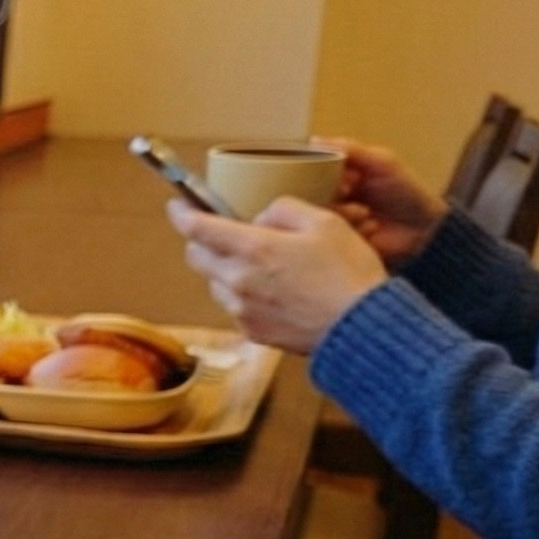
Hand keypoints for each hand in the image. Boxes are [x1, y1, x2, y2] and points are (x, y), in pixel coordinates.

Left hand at [167, 197, 388, 353]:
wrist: (361, 328)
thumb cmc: (347, 272)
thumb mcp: (324, 222)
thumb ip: (284, 210)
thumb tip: (261, 218)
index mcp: (253, 249)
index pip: (198, 228)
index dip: (182, 214)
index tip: (177, 206)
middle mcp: (238, 281)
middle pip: (196, 257)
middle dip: (201, 241)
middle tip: (219, 233)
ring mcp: (241, 310)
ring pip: (214, 283)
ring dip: (224, 270)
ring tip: (257, 265)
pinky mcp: (252, 332)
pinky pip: (234, 307)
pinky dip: (242, 295)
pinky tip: (272, 291)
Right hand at [315, 136, 444, 267]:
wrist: (425, 228)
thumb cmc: (407, 191)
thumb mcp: (382, 162)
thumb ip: (351, 149)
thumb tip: (313, 139)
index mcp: (339, 176)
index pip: (312, 172)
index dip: (320, 175)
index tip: (341, 179)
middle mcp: (332, 197)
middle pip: (310, 196)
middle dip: (332, 196)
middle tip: (350, 194)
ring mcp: (336, 221)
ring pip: (319, 216)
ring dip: (345, 214)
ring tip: (367, 214)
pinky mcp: (340, 241)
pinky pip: (331, 236)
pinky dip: (353, 229)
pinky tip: (371, 228)